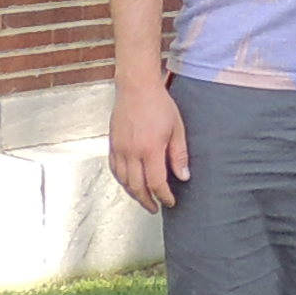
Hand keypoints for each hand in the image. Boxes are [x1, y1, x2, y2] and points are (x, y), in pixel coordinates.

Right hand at [112, 74, 188, 212]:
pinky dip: (121, 180)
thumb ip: (179, 155)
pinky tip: (129, 183)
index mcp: (150, 149)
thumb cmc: (159, 103)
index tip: (169, 202)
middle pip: (137, 186)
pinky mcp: (112, 143)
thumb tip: (183, 176)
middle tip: (155, 207)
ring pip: (123, 180)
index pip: (156, 183)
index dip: (163, 196)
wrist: (136, 86)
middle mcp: (131, 152)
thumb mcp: (177, 128)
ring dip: (134, 193)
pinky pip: (114, 169)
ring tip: (144, 198)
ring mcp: (119, 148)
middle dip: (147, 201)